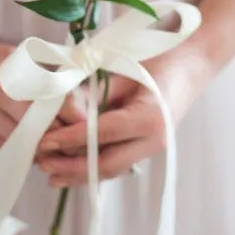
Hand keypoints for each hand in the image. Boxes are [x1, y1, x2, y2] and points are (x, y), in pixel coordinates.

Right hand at [0, 8, 84, 149]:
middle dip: (56, 136)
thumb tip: (79, 102)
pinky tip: (26, 144)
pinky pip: (0, 146)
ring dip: (37, 146)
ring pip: (18, 142)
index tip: (84, 124)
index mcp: (10, 70)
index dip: (69, 116)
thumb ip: (45, 75)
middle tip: (72, 141)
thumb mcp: (17, 56)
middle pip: (35, 126)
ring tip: (52, 145)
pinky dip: (16, 147)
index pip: (48, 100)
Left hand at [37, 49, 206, 186]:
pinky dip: (93, 169)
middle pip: (107, 164)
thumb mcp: (124, 71)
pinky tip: (71, 172)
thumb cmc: (158, 59)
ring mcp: (153, 148)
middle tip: (42, 163)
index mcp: (150, 118)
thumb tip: (63, 111)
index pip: (103, 135)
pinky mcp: (147, 148)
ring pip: (111, 170)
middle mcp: (154, 140)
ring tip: (50, 174)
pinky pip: (117, 163)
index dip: (72, 140)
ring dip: (79, 174)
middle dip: (71, 167)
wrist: (192, 63)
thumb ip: (95, 94)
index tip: (46, 141)